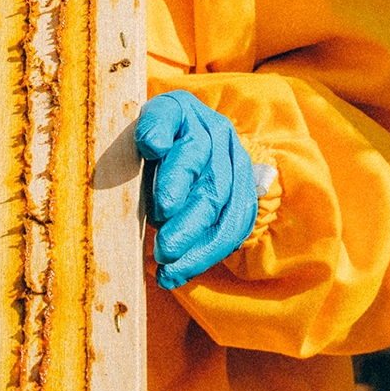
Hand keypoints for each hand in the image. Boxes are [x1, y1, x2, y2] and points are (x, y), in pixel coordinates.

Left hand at [134, 92, 271, 288]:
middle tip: (163, 251)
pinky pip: (235, 228)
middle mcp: (222, 141)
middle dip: (189, 226)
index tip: (163, 209)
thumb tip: (153, 144)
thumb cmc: (152, 128)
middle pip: (214, 189)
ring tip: (171, 272)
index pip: (193, 150)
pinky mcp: (242, 193)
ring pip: (230, 215)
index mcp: (194, 118)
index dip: (178, 179)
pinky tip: (182, 272)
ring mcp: (237, 168)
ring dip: (201, 249)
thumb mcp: (147, 119)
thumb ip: (151, 127)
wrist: (179, 126)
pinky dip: (210, 254)